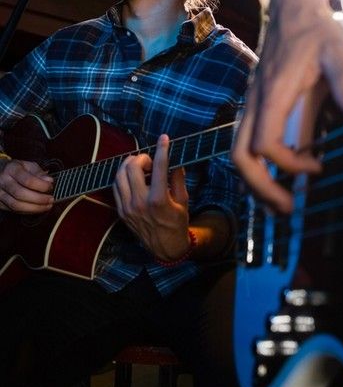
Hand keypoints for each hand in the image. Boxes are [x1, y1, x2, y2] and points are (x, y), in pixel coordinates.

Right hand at [0, 159, 53, 213]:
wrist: (0, 172)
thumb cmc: (18, 169)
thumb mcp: (29, 166)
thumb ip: (39, 173)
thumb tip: (49, 181)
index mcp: (12, 169)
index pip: (27, 180)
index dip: (42, 186)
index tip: (51, 187)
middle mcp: (3, 181)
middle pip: (21, 194)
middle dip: (39, 199)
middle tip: (51, 199)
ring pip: (16, 205)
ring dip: (35, 208)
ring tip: (47, 206)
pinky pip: (14, 210)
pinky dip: (28, 211)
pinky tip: (37, 208)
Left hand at [113, 134, 191, 261]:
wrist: (166, 247)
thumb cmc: (177, 223)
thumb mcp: (183, 201)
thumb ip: (177, 179)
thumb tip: (175, 162)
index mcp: (159, 199)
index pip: (159, 166)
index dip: (162, 149)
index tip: (164, 139)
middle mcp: (140, 202)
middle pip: (132, 166)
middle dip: (142, 157)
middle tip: (150, 160)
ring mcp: (128, 207)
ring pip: (119, 175)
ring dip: (129, 165)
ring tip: (140, 166)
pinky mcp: (121, 211)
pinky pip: (116, 187)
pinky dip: (123, 177)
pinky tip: (132, 177)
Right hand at [232, 0, 342, 213]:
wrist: (292, 11)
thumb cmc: (315, 30)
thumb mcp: (338, 50)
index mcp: (273, 94)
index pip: (266, 144)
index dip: (289, 164)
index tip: (318, 167)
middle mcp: (255, 103)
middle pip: (241, 157)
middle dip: (261, 189)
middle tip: (287, 210)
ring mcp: (252, 105)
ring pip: (238, 153)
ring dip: (255, 184)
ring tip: (279, 205)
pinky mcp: (255, 106)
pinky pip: (245, 143)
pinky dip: (255, 168)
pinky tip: (273, 181)